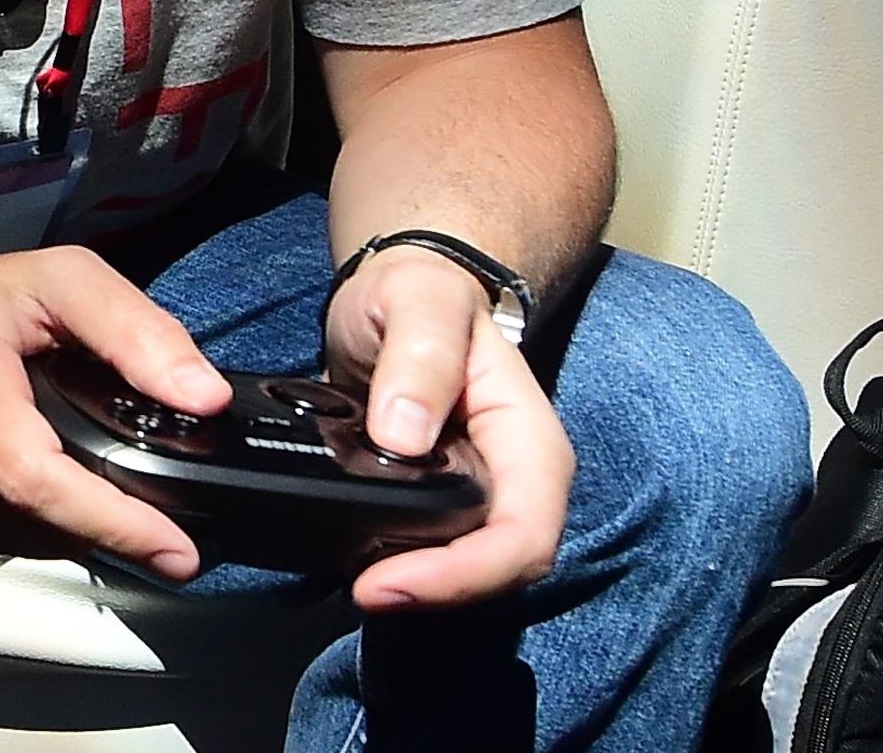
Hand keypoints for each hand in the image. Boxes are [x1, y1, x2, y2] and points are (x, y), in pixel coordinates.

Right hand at [0, 240, 230, 578]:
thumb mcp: (57, 278)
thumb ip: (133, 328)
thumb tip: (200, 394)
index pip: (38, 479)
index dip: (112, 520)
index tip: (175, 547)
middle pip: (37, 521)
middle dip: (109, 526)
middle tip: (162, 522)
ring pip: (18, 540)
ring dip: (72, 527)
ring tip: (105, 492)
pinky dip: (33, 526)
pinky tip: (50, 489)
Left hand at [323, 247, 573, 609]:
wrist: (399, 295)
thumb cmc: (420, 291)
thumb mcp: (419, 299)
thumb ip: (419, 353)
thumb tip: (402, 436)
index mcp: (527, 439)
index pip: (523, 534)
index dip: (464, 572)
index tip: (390, 579)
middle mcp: (513, 481)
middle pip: (496, 568)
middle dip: (436, 591)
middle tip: (362, 590)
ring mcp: (477, 499)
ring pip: (465, 572)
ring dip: (416, 588)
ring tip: (354, 582)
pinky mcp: (439, 508)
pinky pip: (431, 555)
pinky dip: (399, 567)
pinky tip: (354, 562)